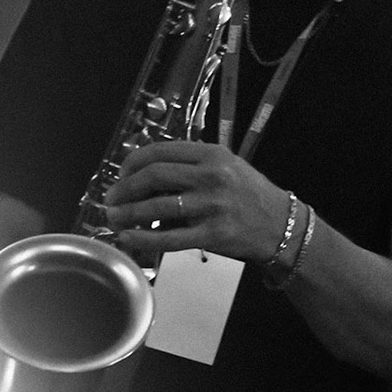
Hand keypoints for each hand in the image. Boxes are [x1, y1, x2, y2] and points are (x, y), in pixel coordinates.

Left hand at [103, 141, 290, 263]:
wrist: (280, 225)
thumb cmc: (249, 195)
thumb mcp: (226, 166)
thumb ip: (192, 165)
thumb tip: (147, 173)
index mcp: (211, 154)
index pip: (160, 152)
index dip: (132, 163)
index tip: (121, 174)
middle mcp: (211, 177)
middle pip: (153, 176)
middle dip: (124, 188)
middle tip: (111, 199)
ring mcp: (212, 206)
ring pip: (157, 207)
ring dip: (128, 213)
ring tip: (114, 218)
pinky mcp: (213, 234)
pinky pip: (170, 238)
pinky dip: (144, 238)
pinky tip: (128, 238)